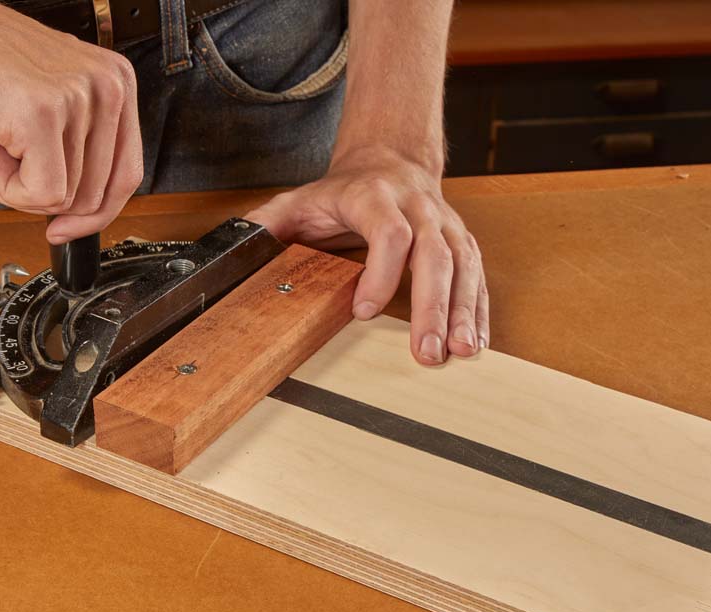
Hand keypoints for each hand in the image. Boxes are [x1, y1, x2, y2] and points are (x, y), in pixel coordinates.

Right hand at [0, 0, 141, 242]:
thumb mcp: (45, 95)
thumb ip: (77, 140)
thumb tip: (86, 208)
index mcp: (116, 80)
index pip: (127, 174)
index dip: (95, 214)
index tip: (65, 227)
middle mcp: (107, 85)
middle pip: (96, 195)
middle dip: (44, 197)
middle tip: (3, 161)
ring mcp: (76, 98)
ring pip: (64, 198)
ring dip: (14, 185)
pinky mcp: (40, 115)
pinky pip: (38, 195)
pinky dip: (2, 188)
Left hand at [247, 147, 487, 365]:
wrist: (389, 160)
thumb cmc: (344, 190)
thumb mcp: (300, 199)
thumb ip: (267, 224)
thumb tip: (233, 248)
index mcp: (376, 197)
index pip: (390, 233)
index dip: (382, 272)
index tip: (365, 310)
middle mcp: (419, 208)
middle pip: (435, 254)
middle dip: (433, 305)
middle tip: (429, 350)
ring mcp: (445, 224)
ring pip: (463, 265)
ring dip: (463, 311)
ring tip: (460, 351)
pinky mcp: (462, 241)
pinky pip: (476, 275)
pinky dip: (477, 309)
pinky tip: (474, 340)